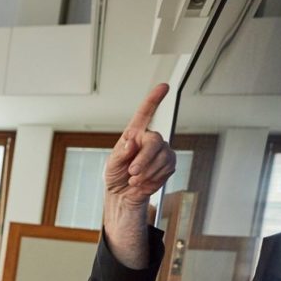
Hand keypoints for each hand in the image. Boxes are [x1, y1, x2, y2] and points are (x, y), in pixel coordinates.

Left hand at [102, 84, 176, 266]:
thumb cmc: (115, 176)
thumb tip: (130, 142)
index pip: (144, 114)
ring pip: (162, 157)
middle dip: (144, 159)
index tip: (163, 87)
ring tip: (134, 180)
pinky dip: (153, 178)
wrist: (123, 194)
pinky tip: (143, 182)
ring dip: (147, 172)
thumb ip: (119, 153)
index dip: (154, 100)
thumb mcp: (110, 165)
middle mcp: (149, 140)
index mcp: (134, 135)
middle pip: (155, 141)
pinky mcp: (169, 164)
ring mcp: (162, 151)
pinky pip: (166, 169)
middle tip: (132, 172)